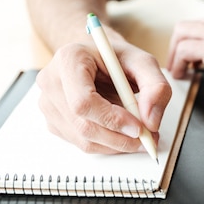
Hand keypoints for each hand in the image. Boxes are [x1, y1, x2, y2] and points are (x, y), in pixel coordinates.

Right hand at [36, 38, 171, 153]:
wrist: (97, 59)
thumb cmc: (115, 58)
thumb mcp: (143, 62)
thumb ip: (155, 86)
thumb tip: (151, 120)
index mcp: (68, 59)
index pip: (83, 101)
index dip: (112, 119)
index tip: (138, 127)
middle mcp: (51, 82)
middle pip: (83, 125)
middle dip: (120, 138)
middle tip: (148, 138)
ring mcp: (48, 105)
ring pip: (83, 140)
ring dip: (116, 144)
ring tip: (140, 134)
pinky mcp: (54, 122)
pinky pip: (82, 143)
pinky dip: (107, 144)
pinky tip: (122, 132)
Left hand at [167, 9, 203, 106]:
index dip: (199, 41)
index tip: (196, 57)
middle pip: (191, 25)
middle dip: (180, 44)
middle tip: (179, 64)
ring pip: (182, 32)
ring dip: (175, 53)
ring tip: (178, 71)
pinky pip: (184, 50)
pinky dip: (178, 63)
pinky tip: (183, 77)